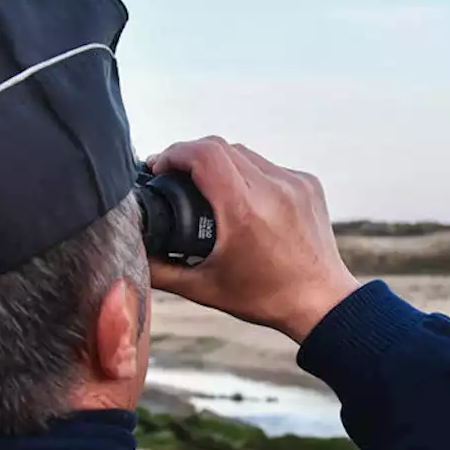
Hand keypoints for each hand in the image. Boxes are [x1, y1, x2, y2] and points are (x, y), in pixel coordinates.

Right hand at [148, 137, 359, 342]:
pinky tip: (241, 197)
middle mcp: (272, 188)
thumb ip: (160, 270)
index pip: (203, 154)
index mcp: (244, 210)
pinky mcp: (308, 183)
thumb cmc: (264, 298)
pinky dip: (248, 174)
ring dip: (220, 162)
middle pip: (220, 147)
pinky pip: (269, 165)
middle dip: (191, 156)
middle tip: (175, 176)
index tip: (159, 167)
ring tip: (206, 186)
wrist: (320, 302)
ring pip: (245, 153)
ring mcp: (294, 183)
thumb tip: (129, 252)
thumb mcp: (204, 288)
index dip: (174, 153)